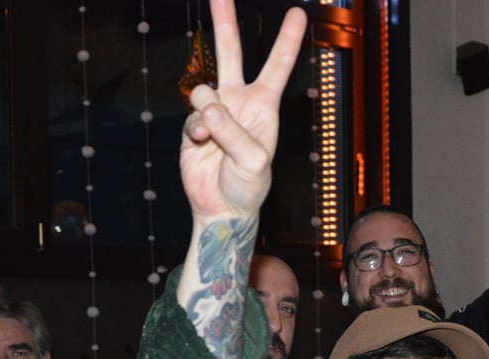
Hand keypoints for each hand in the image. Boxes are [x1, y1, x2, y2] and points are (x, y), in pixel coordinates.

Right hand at [180, 0, 306, 228]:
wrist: (222, 207)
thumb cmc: (248, 187)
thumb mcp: (254, 162)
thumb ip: (233, 132)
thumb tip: (209, 108)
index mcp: (264, 108)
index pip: (277, 68)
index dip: (286, 41)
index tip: (298, 13)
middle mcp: (240, 103)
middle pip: (231, 54)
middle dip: (225, 22)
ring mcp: (215, 112)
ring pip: (202, 90)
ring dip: (206, 114)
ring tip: (213, 138)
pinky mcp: (194, 125)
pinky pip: (190, 115)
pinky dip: (195, 130)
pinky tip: (201, 145)